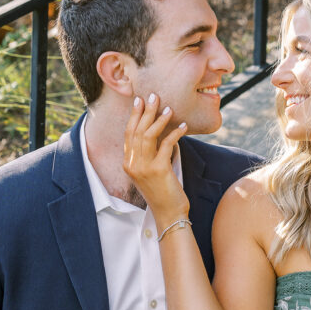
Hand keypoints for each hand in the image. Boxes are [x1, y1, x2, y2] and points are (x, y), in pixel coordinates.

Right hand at [123, 95, 189, 224]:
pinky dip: (175, 133)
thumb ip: (148, 154)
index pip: (128, 134)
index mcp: (128, 164)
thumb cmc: (162, 191)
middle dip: (146, 111)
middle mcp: (132, 164)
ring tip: (169, 109)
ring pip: (148, 135)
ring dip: (160, 119)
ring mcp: (143, 168)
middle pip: (137, 131)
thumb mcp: (149, 171)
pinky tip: (183, 126)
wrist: (168, 213)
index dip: (134, 115)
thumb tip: (157, 131)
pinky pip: (166, 144)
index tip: (140, 100)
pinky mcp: (158, 170)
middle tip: (155, 96)